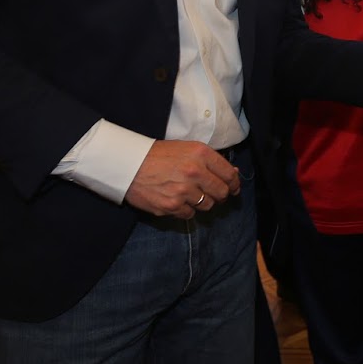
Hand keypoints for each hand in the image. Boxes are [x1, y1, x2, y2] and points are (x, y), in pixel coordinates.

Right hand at [124, 140, 239, 219]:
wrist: (127, 164)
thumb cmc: (156, 155)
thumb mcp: (186, 149)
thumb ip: (209, 161)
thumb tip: (233, 174)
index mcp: (200, 154)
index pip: (229, 174)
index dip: (234, 183)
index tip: (234, 187)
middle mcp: (194, 172)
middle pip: (222, 192)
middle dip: (221, 195)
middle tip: (215, 194)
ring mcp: (183, 191)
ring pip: (207, 205)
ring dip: (202, 202)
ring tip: (190, 194)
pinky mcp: (171, 206)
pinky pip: (189, 214)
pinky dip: (186, 209)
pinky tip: (177, 200)